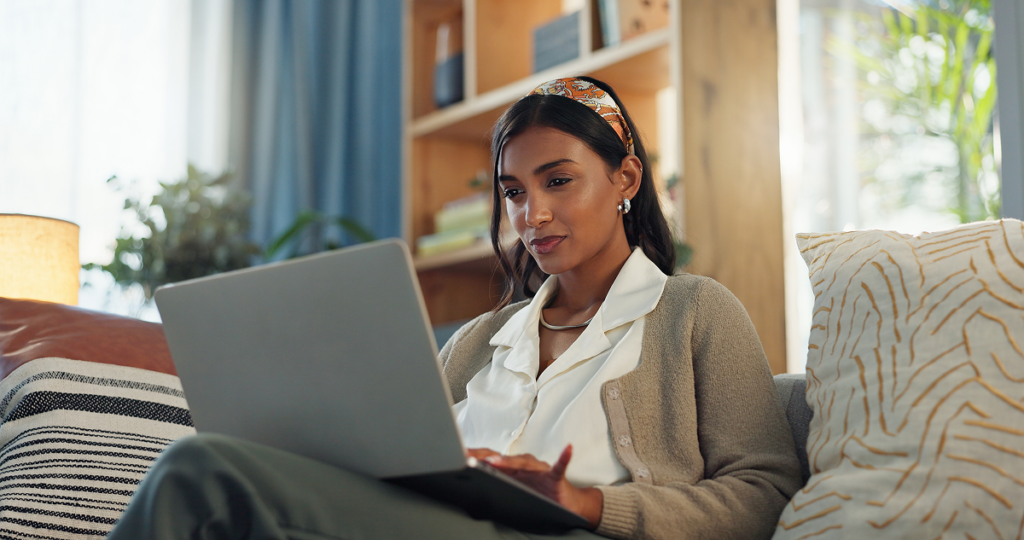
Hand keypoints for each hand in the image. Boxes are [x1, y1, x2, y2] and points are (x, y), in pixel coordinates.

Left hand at [466, 445, 603, 528]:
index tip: (460, 456)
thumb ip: (501, 486)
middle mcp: (526, 465)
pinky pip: (560, 465)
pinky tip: (567, 449)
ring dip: (511, 461)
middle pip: (506, 459)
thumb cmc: (541, 496)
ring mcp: (540, 469)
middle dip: (487, 458)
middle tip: (470, 458)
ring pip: (525, 463)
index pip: (493, 460)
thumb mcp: (517, 492)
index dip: (478, 458)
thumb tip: (477, 488)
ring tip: (498, 461)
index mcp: (514, 470)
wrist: (565, 503)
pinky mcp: (555, 475)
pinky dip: (564, 456)